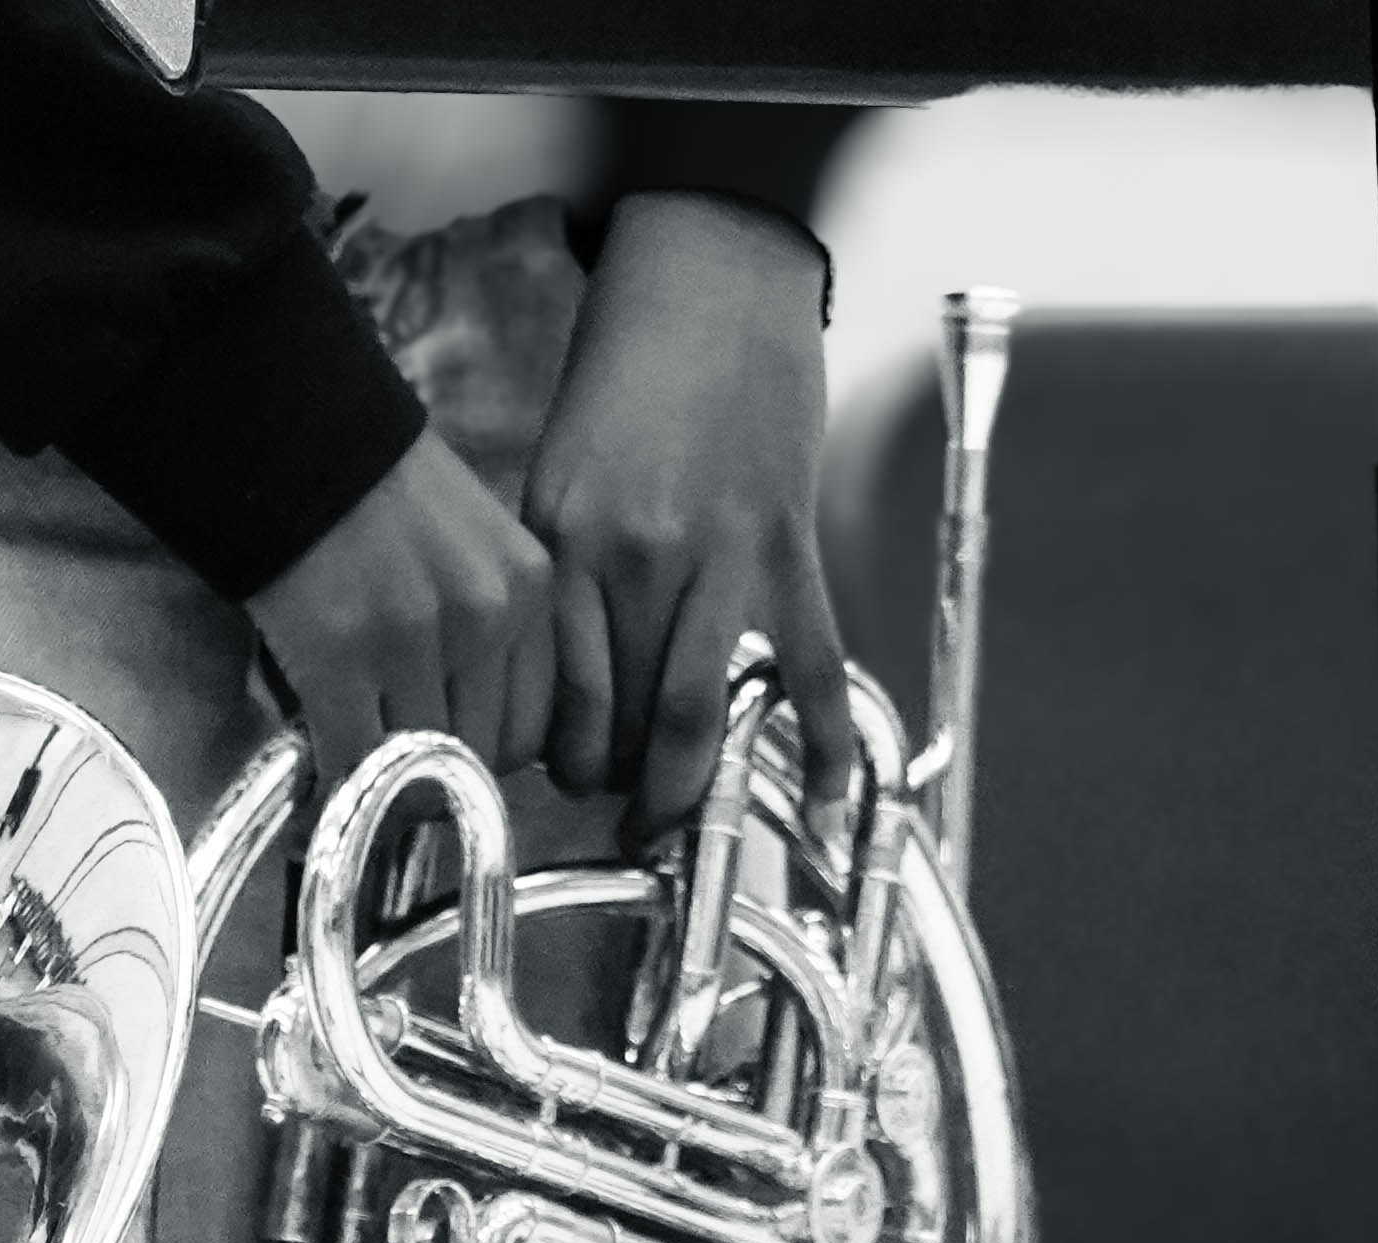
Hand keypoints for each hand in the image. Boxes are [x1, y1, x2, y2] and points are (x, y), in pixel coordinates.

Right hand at [247, 429, 554, 785]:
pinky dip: (336, 777)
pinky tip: (319, 755)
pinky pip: (355, 760)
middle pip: (480, 758)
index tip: (445, 755)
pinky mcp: (340, 653)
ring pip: (418, 768)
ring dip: (383, 778)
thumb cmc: (370, 491)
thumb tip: (464, 737)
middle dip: (434, 774)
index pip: (533, 727)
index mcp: (529, 587)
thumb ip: (484, 627)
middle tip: (392, 764)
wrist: (289, 432)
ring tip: (353, 756)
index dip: (484, 756)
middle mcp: (487, 614)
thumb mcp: (469, 545)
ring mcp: (415, 636)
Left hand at [523, 191, 852, 848]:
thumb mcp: (557, 474)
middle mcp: (633, 558)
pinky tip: (825, 804)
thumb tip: (563, 684)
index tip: (561, 782)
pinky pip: (808, 664)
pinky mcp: (787, 544)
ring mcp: (716, 556)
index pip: (552, 695)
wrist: (712, 280)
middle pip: (618, 722)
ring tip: (679, 825)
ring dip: (686, 788)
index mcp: (564, 542)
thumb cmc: (626, 380)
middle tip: (622, 816)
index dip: (554, 761)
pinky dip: (819, 743)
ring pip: (697, 714)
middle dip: (616, 789)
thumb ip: (561, 576)